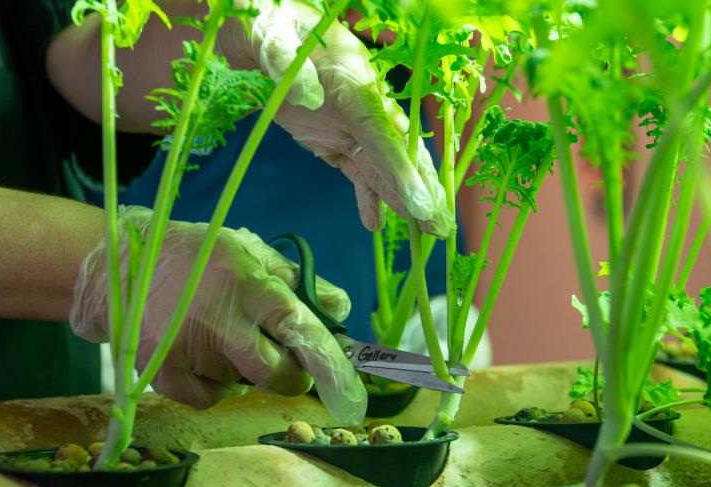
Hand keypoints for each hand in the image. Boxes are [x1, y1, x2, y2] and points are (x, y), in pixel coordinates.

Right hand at [71, 206, 366, 422]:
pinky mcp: (162, 374)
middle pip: (274, 374)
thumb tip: (340, 309)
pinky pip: (210, 399)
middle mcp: (215, 318)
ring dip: (243, 371)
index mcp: (243, 282)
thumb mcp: (246, 251)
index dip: (326, 357)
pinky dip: (216, 387)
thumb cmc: (194, 257)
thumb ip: (295, 281)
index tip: (348, 383)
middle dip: (291, 376)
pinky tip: (203, 357)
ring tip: (220, 337)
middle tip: (287, 363)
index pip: (296, 326)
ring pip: (242, 385)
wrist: (117, 267)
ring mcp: (186, 350)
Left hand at [219, 2, 453, 236]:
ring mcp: (353, 127)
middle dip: (422, 193)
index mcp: (356, 85)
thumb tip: (307, 94)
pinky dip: (369, 198)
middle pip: (399, 156)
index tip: (422, 205)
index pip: (385, 135)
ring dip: (406, 203)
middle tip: (443, 228)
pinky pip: (359, 174)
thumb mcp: (276, 40)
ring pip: (386, 170)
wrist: (267, 27)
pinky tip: (376, 224)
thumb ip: (289, 64)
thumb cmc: (273, 27)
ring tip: (427, 235)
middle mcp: (365, 108)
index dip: (403, 171)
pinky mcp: (337, 140)